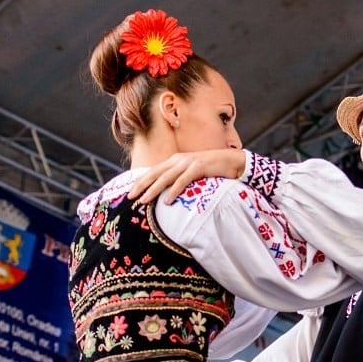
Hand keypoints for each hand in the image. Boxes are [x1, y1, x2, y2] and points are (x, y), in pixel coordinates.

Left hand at [128, 149, 245, 205]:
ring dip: (154, 190)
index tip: (130, 192)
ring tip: (144, 200)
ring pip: (166, 177)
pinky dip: (174, 191)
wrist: (232, 161)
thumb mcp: (192, 173)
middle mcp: (178, 160)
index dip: (141, 181)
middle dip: (141, 185)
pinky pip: (183, 181)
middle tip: (130, 196)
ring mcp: (188, 163)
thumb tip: (167, 191)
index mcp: (175, 161)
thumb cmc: (212, 170)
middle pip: (155, 173)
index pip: (153, 171)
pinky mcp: (198, 168)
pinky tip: (167, 201)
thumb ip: (179, 178)